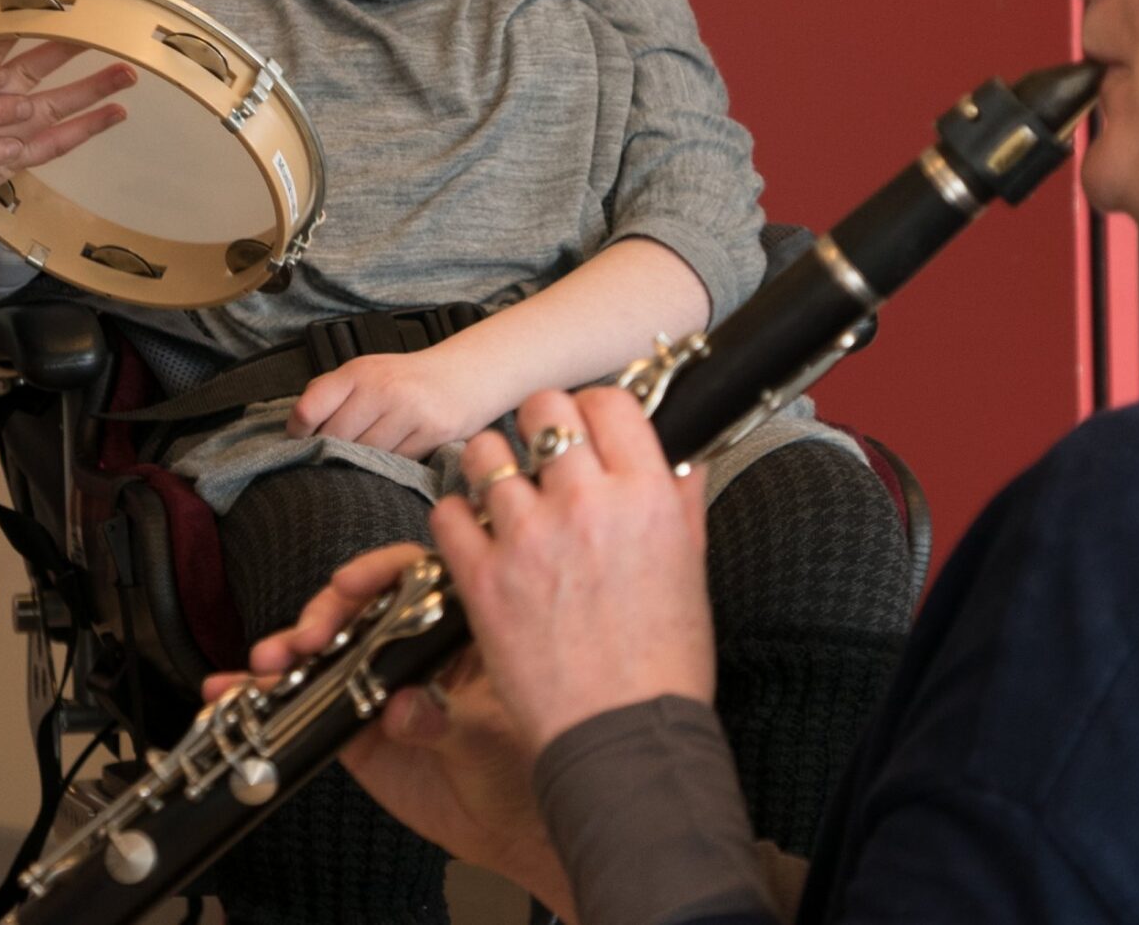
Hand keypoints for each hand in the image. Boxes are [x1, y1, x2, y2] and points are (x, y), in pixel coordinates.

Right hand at [205, 545, 577, 916]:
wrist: (513, 828)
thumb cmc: (525, 764)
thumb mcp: (489, 738)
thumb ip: (445, 720)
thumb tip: (403, 709)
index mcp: (456, 628)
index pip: (414, 578)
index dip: (378, 572)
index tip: (350, 585)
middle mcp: (412, 648)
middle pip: (358, 608)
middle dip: (323, 615)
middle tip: (308, 640)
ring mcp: (377, 684)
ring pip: (324, 651)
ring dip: (286, 650)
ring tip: (269, 665)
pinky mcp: (351, 725)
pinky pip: (303, 702)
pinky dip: (263, 695)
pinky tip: (229, 689)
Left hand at [288, 345, 503, 458]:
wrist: (469, 374)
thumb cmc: (411, 379)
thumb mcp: (368, 371)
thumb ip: (331, 392)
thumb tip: (296, 428)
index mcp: (359, 371)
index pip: (309, 408)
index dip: (299, 432)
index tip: (302, 441)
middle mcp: (382, 388)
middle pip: (335, 439)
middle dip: (331, 452)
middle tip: (336, 457)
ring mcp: (408, 411)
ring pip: (365, 456)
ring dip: (361, 463)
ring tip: (367, 457)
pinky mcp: (432, 434)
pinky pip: (396, 464)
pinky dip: (390, 467)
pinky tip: (393, 458)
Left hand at [431, 387, 712, 753]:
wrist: (623, 738)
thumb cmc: (663, 664)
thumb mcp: (691, 567)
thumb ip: (680, 499)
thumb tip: (680, 453)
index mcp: (646, 496)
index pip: (608, 401)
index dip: (593, 407)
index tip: (586, 425)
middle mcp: (586, 504)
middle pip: (543, 408)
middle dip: (539, 423)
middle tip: (540, 451)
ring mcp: (528, 538)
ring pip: (485, 451)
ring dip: (491, 464)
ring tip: (500, 488)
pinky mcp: (482, 578)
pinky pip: (447, 513)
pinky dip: (457, 518)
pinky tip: (476, 535)